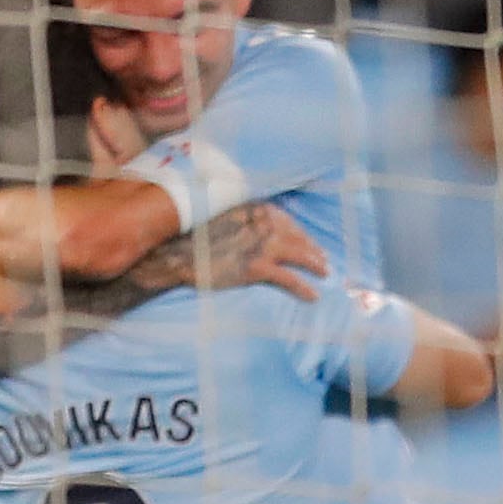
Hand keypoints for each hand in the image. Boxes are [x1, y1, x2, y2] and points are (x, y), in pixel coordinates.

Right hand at [188, 201, 328, 300]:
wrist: (177, 254)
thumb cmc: (195, 238)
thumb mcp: (222, 217)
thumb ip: (244, 220)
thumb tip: (259, 230)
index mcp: (255, 208)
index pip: (287, 220)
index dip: (301, 234)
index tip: (310, 243)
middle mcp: (263, 222)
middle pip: (297, 236)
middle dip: (313, 249)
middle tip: (324, 260)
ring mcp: (261, 244)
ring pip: (299, 255)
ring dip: (315, 265)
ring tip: (325, 273)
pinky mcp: (257, 267)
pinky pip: (289, 278)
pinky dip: (304, 288)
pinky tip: (313, 295)